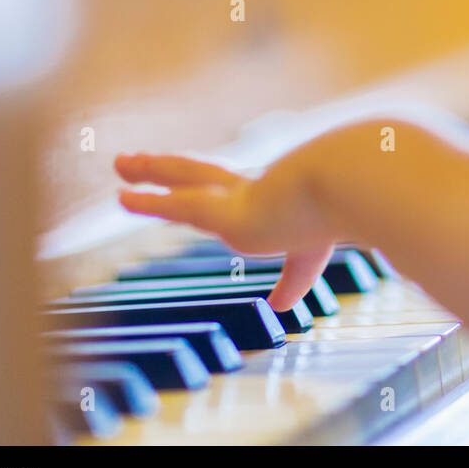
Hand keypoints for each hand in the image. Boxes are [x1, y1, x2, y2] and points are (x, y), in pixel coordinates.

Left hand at [114, 152, 334, 310]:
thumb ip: (294, 279)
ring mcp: (234, 196)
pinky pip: (176, 203)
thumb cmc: (346, 207)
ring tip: (120, 162)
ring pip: (182, 175)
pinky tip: (122, 196)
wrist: (348, 184)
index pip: (236, 190)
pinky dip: (148, 201)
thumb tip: (283, 307)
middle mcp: (249, 189)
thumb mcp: (315, 253)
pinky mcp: (223, 211)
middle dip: (167, 168)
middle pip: (198, 172)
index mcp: (274, 194)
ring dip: (149, 169)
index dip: (214, 191)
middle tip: (135, 160)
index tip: (190, 188)